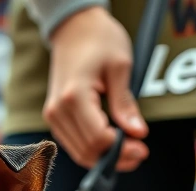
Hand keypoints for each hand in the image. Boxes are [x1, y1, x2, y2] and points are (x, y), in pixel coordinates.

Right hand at [43, 7, 148, 171]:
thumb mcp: (120, 67)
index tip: (142, 147)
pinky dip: (93, 148)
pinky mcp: (54, 117)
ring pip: (78, 152)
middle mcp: (57, 110)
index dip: (121, 150)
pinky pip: (73, 143)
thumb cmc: (99, 40)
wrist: (74, 28)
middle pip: (86, 151)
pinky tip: (112, 143)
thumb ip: (125, 104)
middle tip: (140, 153)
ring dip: (104, 157)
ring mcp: (53, 115)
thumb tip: (137, 133)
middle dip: (114, 158)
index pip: (97, 138)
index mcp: (74, 97)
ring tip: (129, 151)